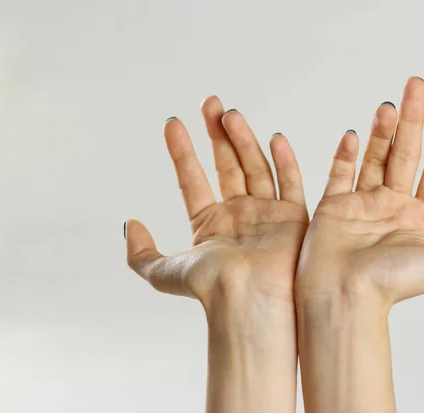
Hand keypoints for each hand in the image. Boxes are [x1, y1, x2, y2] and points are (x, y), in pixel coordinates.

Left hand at [125, 97, 307, 316]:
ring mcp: (266, 213)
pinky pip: (290, 183)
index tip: (171, 123)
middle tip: (209, 103)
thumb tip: (131, 225)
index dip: (181, 151)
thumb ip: (141, 253)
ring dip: (242, 139)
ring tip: (229, 113)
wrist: (249, 300)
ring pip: (254, 166)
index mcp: (209, 223)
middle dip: (217, 133)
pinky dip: (284, 161)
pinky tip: (274, 137)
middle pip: (227, 164)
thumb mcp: (164, 272)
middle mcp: (238, 214)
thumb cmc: (211, 289)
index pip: (192, 179)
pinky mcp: (292, 216)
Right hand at [295, 77, 423, 412]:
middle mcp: (394, 208)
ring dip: (383, 130)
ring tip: (390, 103)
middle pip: (407, 154)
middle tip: (418, 85)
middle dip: (414, 119)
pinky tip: (354, 133)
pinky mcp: (334, 206)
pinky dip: (347, 152)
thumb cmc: (390, 286)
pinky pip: (341, 172)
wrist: (342, 297)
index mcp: (421, 219)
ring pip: (377, 157)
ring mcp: (363, 204)